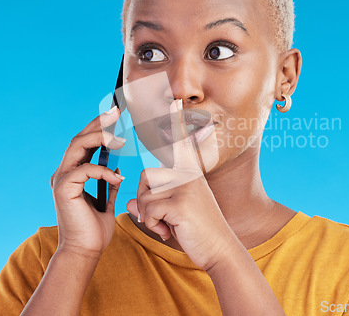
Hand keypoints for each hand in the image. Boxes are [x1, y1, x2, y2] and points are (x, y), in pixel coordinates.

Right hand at [49, 107, 125, 258]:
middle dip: (98, 123)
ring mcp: (61, 179)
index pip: (84, 144)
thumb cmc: (95, 230)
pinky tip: (116, 177)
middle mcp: (64, 173)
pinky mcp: (63, 188)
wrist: (86, 252)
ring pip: (77, 146)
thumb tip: (116, 170)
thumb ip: (108, 184)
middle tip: (116, 112)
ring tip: (118, 138)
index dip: (98, 127)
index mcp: (73, 175)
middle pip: (79, 139)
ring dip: (98, 138)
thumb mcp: (107, 201)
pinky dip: (102, 171)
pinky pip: (85, 169)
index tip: (114, 115)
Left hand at [127, 99, 237, 270]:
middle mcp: (188, 173)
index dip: (175, 120)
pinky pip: (147, 209)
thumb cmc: (196, 229)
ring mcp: (185, 185)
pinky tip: (170, 231)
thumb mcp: (176, 210)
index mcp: (190, 171)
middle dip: (147, 202)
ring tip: (171, 225)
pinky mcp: (180, 201)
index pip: (179, 141)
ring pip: (144, 194)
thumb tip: (129, 204)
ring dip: (150, 216)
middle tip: (167, 217)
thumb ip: (153, 203)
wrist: (219, 248)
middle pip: (146, 177)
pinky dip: (153, 225)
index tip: (172, 100)